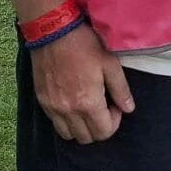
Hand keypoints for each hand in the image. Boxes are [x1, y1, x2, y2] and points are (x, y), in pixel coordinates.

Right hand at [29, 22, 135, 143]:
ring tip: (87, 108)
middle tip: (103, 107)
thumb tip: (128, 109)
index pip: (103, 132)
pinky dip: (66, 121)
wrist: (53, 32)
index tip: (114, 106)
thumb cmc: (84, 45)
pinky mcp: (42, 101)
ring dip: (81, 127)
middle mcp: (68, 110)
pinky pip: (55, 123)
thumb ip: (121, 90)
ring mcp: (52, 107)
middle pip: (86, 138)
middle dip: (99, 127)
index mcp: (88, 102)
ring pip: (68, 135)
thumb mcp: (110, 64)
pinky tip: (72, 104)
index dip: (114, 123)